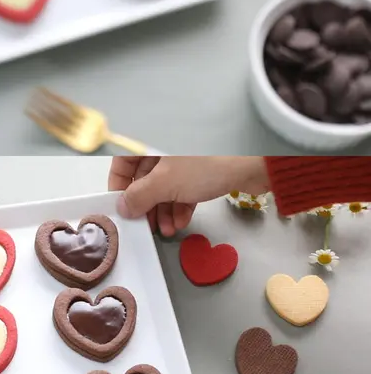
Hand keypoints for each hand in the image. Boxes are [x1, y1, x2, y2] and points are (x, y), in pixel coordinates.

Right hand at [108, 156, 268, 235]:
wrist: (254, 166)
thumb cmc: (210, 164)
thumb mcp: (165, 184)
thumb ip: (139, 196)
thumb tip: (124, 206)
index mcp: (153, 144)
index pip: (124, 162)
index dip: (119, 185)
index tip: (120, 205)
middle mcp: (166, 151)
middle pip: (144, 179)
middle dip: (144, 204)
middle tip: (143, 223)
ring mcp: (185, 162)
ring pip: (164, 188)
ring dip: (162, 210)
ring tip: (165, 228)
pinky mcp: (202, 173)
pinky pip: (182, 191)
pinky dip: (179, 206)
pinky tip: (180, 221)